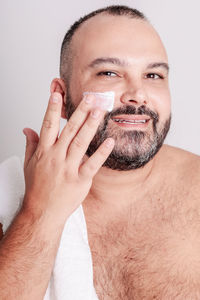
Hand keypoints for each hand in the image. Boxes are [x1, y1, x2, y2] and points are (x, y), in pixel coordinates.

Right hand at [22, 92, 113, 219]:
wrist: (42, 212)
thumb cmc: (36, 188)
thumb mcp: (29, 164)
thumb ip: (31, 144)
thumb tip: (27, 129)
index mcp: (44, 152)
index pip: (48, 125)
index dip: (52, 109)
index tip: (57, 94)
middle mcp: (56, 157)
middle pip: (69, 130)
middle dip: (79, 112)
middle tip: (89, 98)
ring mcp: (68, 168)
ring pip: (81, 142)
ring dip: (90, 125)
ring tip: (99, 111)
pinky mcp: (80, 180)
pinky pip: (92, 164)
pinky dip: (101, 153)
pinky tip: (109, 141)